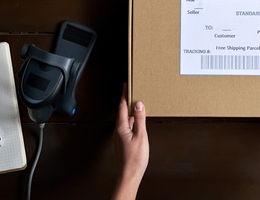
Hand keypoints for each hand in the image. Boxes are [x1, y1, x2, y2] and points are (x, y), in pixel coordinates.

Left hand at [113, 84, 148, 199]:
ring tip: (137, 104)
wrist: (129, 174)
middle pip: (122, 111)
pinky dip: (132, 120)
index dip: (124, 95)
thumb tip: (139, 105)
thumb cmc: (135, 159)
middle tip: (132, 91)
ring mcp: (120, 136)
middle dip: (127, 101)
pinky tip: (138, 121)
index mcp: (121, 127)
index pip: (122, 106)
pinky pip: (127, 126)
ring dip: (130, 111)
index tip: (125, 85)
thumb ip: (140, 119)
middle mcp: (118, 130)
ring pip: (125, 119)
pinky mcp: (123, 141)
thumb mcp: (141, 136)